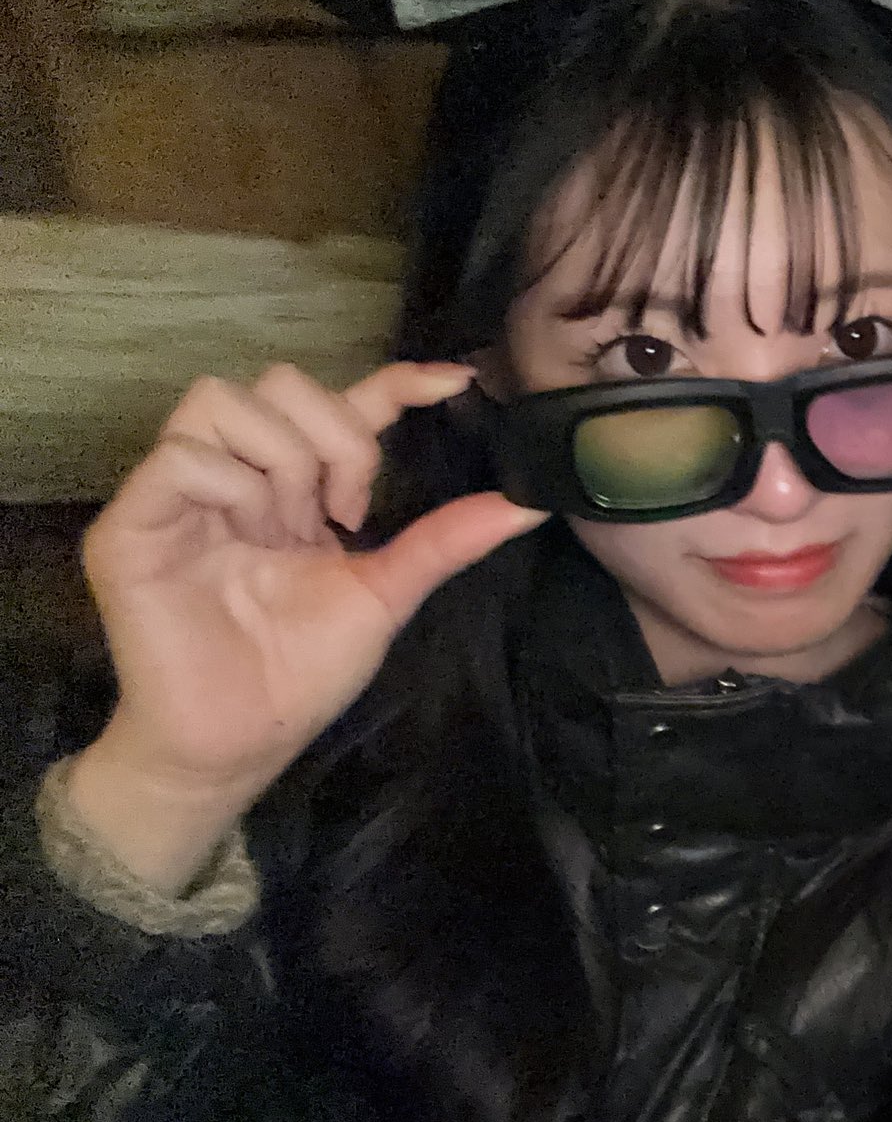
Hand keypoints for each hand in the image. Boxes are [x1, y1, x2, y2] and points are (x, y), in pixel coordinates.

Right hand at [69, 363, 545, 887]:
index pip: (341, 404)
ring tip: (291, 528)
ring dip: (279, 459)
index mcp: (295, 488)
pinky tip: (251, 532)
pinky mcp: (131, 526)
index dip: (395, 381)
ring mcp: (178, 495)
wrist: (240, 741)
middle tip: (347, 513)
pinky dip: (228, 484)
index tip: (455, 383)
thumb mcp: (385, 594)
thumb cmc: (301, 670)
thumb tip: (530, 505)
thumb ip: (444, 541)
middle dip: (333, 437)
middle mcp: (236, 477)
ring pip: (221, 400)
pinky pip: (179, 458)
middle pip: (280, 382)